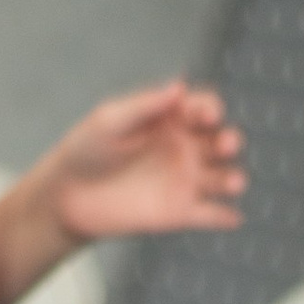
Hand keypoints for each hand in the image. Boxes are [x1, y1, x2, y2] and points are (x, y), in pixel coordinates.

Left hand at [48, 82, 246, 246]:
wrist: (69, 196)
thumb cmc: (86, 149)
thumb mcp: (111, 120)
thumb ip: (145, 105)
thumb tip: (179, 87)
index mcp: (170, 118)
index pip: (202, 108)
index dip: (210, 109)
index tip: (208, 115)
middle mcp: (182, 147)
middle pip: (219, 140)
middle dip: (229, 140)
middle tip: (226, 144)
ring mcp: (183, 180)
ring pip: (221, 177)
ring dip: (232, 179)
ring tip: (234, 182)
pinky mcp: (179, 213)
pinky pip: (209, 215)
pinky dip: (224, 216)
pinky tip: (234, 216)